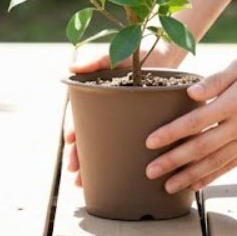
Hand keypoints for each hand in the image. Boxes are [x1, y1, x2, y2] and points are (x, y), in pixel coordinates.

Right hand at [63, 39, 188, 187]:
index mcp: (99, 97)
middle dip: (80, 158)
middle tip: (76, 177)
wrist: (166, 52)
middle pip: (89, 139)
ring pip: (106, 147)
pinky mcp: (141, 125)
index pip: (81, 118)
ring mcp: (123, 120)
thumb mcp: (115, 55)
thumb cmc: (136, 51)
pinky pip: (128, 145)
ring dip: (94, 166)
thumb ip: (95, 61)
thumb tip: (70, 68)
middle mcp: (108, 112)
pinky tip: (118, 177)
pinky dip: (119, 161)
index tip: (70, 143)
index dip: (74, 131)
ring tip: (86, 184)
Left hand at [143, 53, 236, 193]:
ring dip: (190, 176)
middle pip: (202, 147)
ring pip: (216, 162)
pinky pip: (232, 166)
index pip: (196, 121)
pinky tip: (196, 185)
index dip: (171, 133)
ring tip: (168, 186)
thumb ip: (216, 79)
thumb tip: (191, 94)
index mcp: (235, 101)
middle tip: (149, 172)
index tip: (150, 142)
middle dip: (174, 161)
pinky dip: (213, 176)